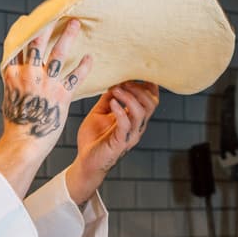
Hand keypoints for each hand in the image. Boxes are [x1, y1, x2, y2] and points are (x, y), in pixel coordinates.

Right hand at [0, 19, 91, 196]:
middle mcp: (28, 76)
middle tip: (58, 12)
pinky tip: (90, 57)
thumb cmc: (18, 122)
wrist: (25, 142)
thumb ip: (15, 80)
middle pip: (36, 44)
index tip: (29, 18)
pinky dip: (83, 66)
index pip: (17, 46)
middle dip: (47, 26)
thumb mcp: (10, 97)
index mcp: (13, 75)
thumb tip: (17, 69)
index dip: (22, 30)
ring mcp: (45, 84)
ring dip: (68, 37)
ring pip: (57, 54)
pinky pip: (75, 77)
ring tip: (76, 24)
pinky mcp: (60, 96)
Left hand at [66, 81, 159, 203]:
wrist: (85, 162)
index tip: (133, 74)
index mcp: (134, 119)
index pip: (151, 100)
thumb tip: (114, 82)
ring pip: (141, 112)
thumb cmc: (93, 139)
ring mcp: (130, 136)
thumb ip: (108, 99)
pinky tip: (112, 103)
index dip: (147, 85)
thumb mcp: (100, 113)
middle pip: (151, 104)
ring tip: (116, 89)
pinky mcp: (120, 143)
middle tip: (123, 82)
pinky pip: (126, 125)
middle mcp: (136, 127)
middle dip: (139, 89)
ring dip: (129, 97)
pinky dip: (120, 111)